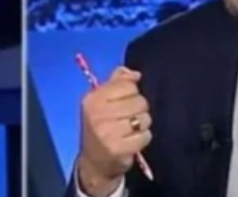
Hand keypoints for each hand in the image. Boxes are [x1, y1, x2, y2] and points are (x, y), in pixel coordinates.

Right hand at [77, 66, 151, 196]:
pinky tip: (132, 141)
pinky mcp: (119, 149)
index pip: (127, 84)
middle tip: (129, 118)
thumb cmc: (100, 127)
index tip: (124, 101)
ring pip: (144, 118)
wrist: (94, 162)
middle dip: (139, 109)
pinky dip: (143, 138)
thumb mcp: (101, 102)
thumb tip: (135, 74)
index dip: (132, 92)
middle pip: (139, 101)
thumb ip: (116, 82)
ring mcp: (107, 133)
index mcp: (92, 99)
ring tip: (131, 130)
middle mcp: (97, 115)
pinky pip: (145, 135)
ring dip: (142, 124)